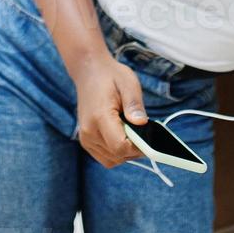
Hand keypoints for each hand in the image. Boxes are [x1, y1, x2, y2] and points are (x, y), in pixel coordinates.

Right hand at [73, 53, 149, 167]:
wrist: (89, 72)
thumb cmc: (110, 76)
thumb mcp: (128, 83)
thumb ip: (135, 104)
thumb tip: (142, 123)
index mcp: (100, 117)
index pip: (120, 147)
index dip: (138, 147)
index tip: (148, 136)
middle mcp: (89, 132)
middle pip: (117, 156)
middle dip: (134, 150)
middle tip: (143, 132)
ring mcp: (85, 138)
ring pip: (112, 160)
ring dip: (126, 152)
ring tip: (131, 132)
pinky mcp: (86, 141)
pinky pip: (105, 157)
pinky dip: (117, 153)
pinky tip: (122, 136)